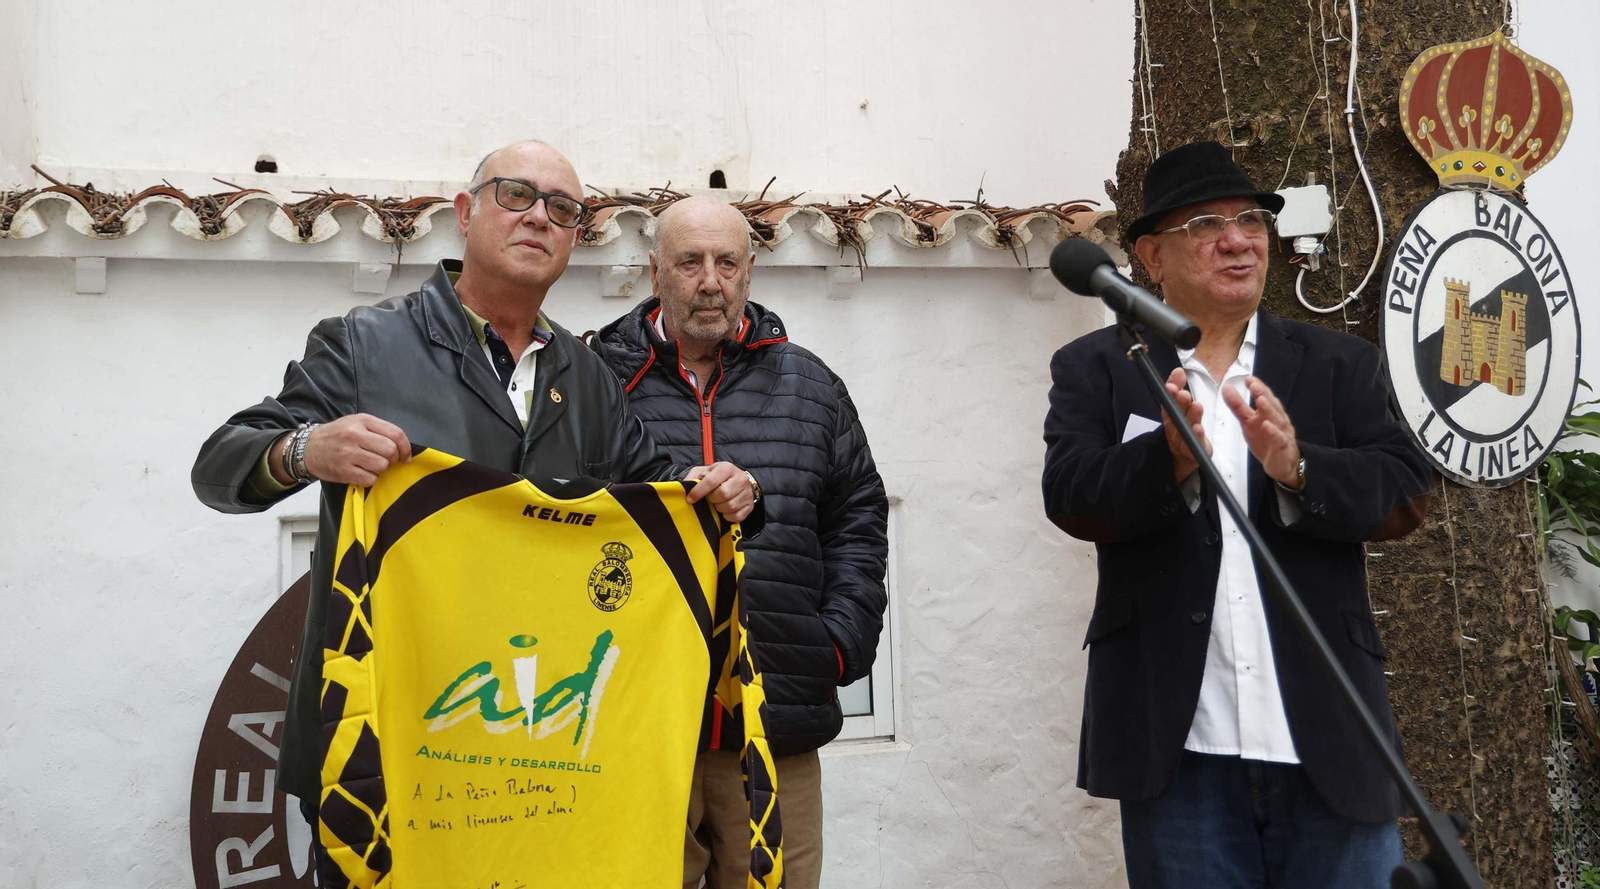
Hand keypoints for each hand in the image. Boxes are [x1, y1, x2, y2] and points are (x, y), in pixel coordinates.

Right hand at [297, 414, 411, 484]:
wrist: (308, 448)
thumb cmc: (338, 435)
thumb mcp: (357, 423)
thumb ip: (379, 430)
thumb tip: (403, 448)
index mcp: (362, 421)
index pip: (396, 434)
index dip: (406, 447)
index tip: (405, 456)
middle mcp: (355, 435)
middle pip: (390, 451)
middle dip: (394, 459)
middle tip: (388, 461)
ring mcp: (348, 453)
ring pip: (382, 466)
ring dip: (382, 469)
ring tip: (373, 466)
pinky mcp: (343, 471)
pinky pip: (370, 479)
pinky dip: (371, 478)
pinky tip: (363, 472)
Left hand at [684, 462, 755, 522]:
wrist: (737, 481)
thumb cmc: (717, 477)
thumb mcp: (703, 472)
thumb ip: (693, 478)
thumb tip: (687, 487)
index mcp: (727, 468)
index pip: (712, 480)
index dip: (699, 491)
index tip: (690, 499)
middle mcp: (740, 478)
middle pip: (723, 494)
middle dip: (712, 499)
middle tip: (710, 499)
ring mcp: (747, 492)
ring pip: (730, 506)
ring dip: (719, 508)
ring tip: (717, 503)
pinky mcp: (750, 505)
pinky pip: (737, 516)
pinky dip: (727, 516)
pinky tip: (725, 510)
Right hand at [1162, 367, 1211, 481]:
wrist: (1184, 457)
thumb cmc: (1183, 428)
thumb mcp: (1181, 407)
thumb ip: (1178, 388)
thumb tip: (1178, 371)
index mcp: (1170, 415)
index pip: (1167, 402)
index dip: (1169, 394)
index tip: (1173, 385)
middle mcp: (1173, 427)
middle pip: (1174, 415)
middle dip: (1178, 403)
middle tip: (1184, 393)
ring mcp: (1182, 440)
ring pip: (1184, 429)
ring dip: (1190, 417)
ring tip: (1196, 406)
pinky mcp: (1192, 452)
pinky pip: (1193, 445)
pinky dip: (1196, 437)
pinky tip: (1199, 428)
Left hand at [1221, 376, 1302, 488]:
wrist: (1282, 464)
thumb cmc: (1266, 440)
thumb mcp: (1248, 422)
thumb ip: (1238, 406)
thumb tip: (1226, 388)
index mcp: (1269, 413)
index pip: (1264, 397)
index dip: (1257, 387)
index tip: (1248, 378)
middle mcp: (1277, 420)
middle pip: (1271, 405)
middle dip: (1263, 393)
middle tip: (1253, 384)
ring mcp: (1282, 433)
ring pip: (1276, 419)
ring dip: (1268, 409)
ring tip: (1260, 399)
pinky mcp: (1283, 447)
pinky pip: (1279, 439)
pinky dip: (1273, 432)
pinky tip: (1266, 425)